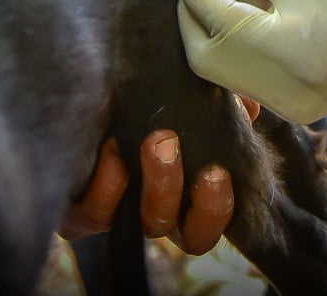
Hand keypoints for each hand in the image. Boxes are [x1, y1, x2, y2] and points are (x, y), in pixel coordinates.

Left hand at [58, 95, 259, 254]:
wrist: (82, 89)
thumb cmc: (139, 101)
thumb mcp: (185, 97)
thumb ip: (223, 101)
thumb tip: (248, 104)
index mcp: (184, 194)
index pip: (208, 225)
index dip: (218, 209)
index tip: (220, 170)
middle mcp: (154, 210)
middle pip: (190, 237)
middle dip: (202, 202)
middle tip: (190, 151)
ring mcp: (119, 214)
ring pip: (150, 223)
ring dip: (160, 183)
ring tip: (159, 139)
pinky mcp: (78, 212)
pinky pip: (96, 216)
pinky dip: (109, 184)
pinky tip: (113, 148)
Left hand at [178, 0, 326, 124]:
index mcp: (286, 50)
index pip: (212, 16)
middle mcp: (282, 90)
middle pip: (203, 55)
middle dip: (192, 10)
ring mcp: (290, 106)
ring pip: (223, 70)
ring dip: (214, 27)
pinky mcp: (297, 107)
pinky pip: (248, 77)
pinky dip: (238, 45)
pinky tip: (249, 14)